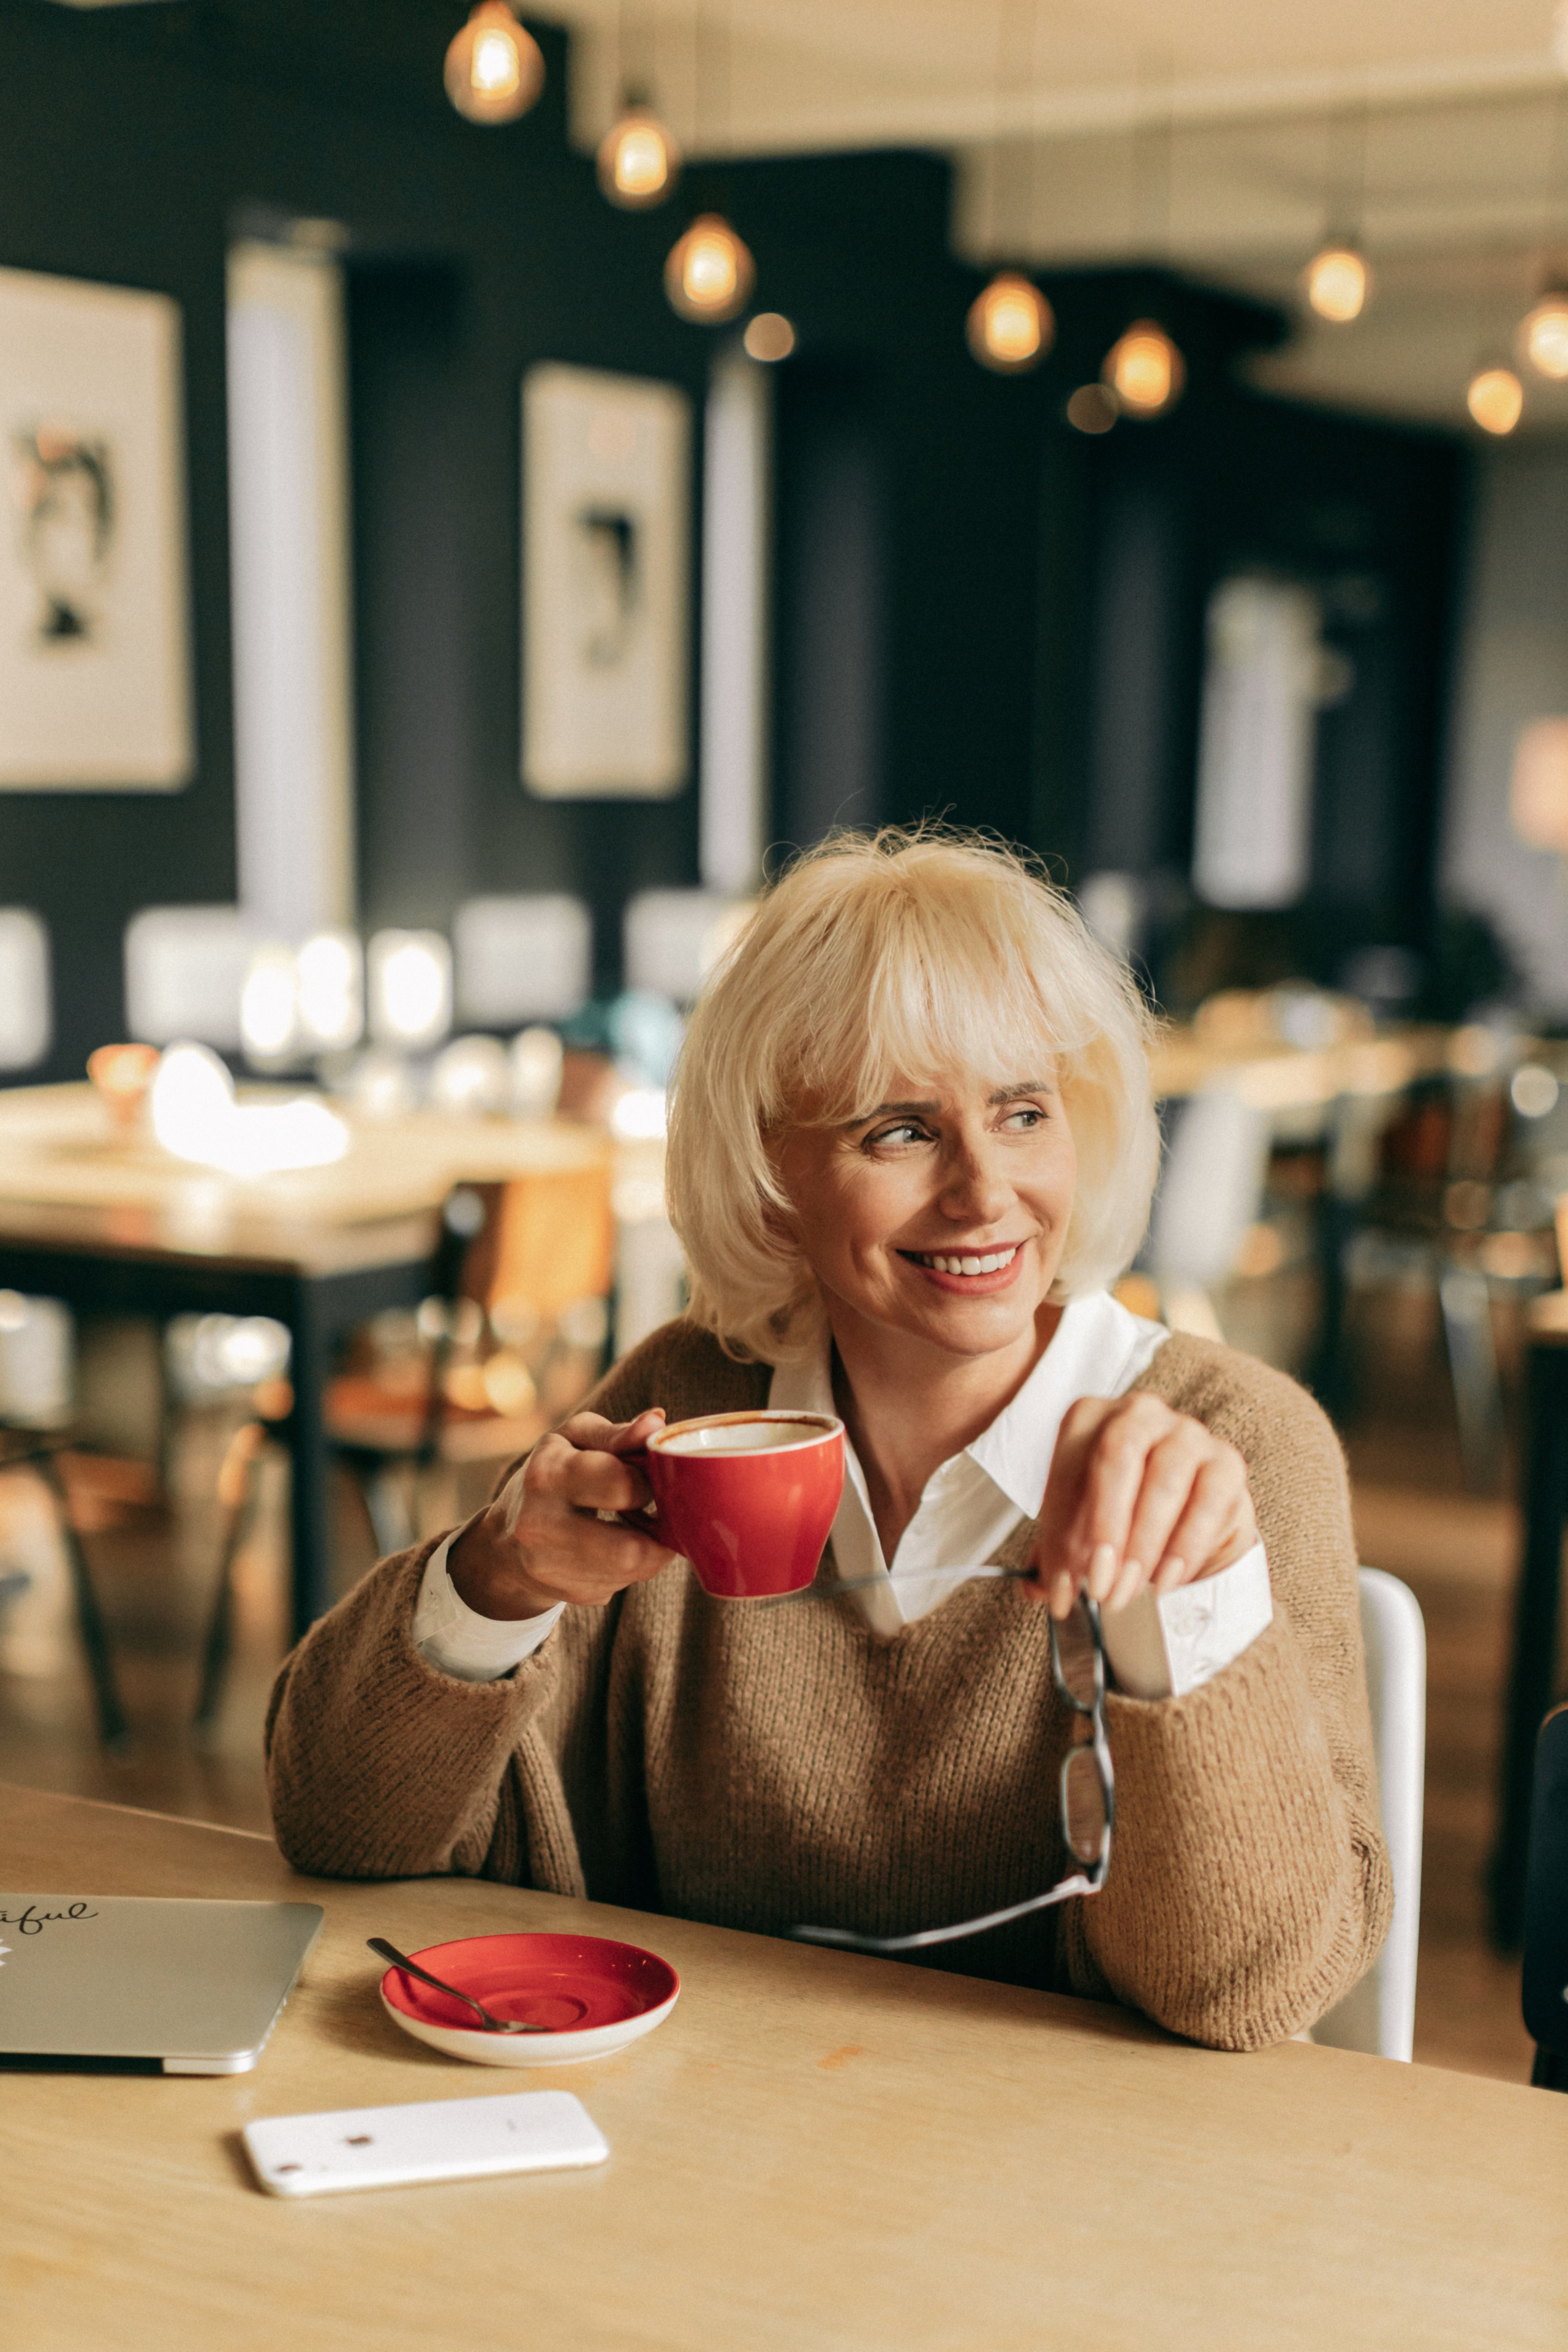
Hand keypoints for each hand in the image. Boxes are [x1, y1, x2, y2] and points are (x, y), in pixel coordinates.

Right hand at [447, 1408, 675, 1620]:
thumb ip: (617, 1434)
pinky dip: (633, 1567)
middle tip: (658, 1510)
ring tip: (638, 1525)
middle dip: (659, 1530)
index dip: (648, 1480)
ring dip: (651, 1549)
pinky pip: (623, 1584)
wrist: (503, 1543)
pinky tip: (616, 1547)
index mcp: (546, 1476)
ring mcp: (551, 1569)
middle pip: (631, 1548)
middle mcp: (541, 1527)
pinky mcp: (569, 1595)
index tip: (646, 1476)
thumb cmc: (550, 1477)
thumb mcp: (573, 1440)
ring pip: (634, 1571)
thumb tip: (657, 1421)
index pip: (621, 1484)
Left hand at [1025, 1393, 1257, 1620]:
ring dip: (1142, 1544)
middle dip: (1105, 1526)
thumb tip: (1036, 1589)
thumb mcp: (1081, 1527)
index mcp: (1089, 1418)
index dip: (1060, 1533)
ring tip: (1126, 1591)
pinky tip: (1165, 1581)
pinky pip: (1208, 1501)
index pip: (1068, 1469)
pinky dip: (1184, 1547)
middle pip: (1118, 1455)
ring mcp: (1188, 1432)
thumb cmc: (1121, 1513)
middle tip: (1098, 1585)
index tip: (1060, 1586)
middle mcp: (1138, 1413)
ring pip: (1165, 1479)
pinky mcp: (1227, 1462)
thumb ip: (1057, 1555)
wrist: (1187, 1515)